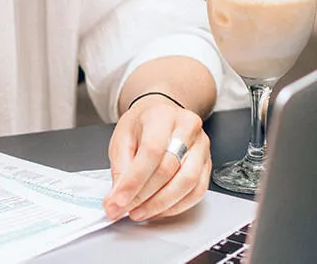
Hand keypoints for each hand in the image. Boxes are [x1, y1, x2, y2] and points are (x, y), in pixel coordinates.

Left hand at [103, 95, 210, 221]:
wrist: (161, 114)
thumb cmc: (142, 124)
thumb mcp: (122, 136)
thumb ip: (119, 166)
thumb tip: (117, 198)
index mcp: (161, 116)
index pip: (151, 151)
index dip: (134, 180)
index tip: (119, 200)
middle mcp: (186, 128)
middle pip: (169, 168)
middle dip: (144, 195)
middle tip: (125, 209)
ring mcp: (201, 146)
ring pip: (187, 183)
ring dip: (161, 204)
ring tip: (140, 211)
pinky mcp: (208, 164)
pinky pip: (197, 191)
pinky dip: (176, 206)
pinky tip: (159, 209)